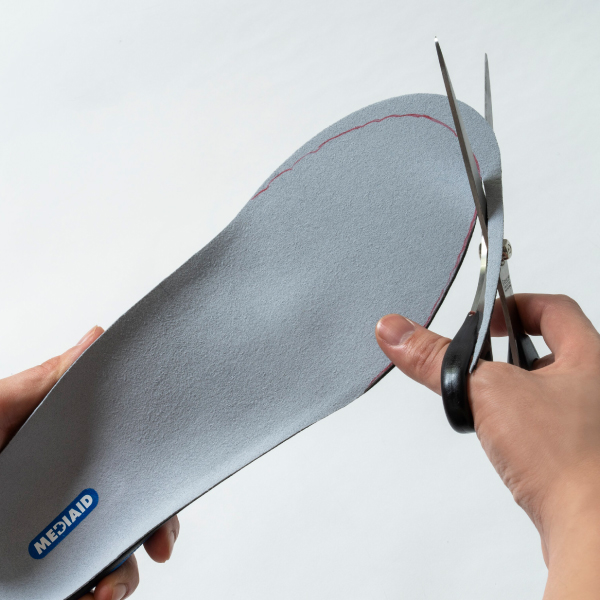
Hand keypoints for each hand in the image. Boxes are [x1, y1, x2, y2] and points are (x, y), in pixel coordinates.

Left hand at [0, 326, 179, 599]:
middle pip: (127, 506)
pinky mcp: (39, 576)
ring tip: (107, 590)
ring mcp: (48, 538)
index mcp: (54, 449)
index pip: (121, 454)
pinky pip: (81, 585)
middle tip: (156, 543)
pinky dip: (97, 594)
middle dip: (150, 527)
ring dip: (123, 574)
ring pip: (110, 555)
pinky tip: (92, 597)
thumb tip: (96, 340)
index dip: (154, 469)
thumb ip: (41, 384)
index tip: (167, 489)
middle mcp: (59, 492)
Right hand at [376, 294, 599, 599]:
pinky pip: (549, 426)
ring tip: (487, 404)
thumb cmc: (569, 461)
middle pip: (550, 348)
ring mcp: (592, 425)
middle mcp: (598, 388)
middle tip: (480, 361)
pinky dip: (522, 425)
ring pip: (548, 391)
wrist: (593, 531)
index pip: (553, 308)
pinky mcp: (583, 457)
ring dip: (513, 392)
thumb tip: (396, 332)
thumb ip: (436, 358)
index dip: (513, 305)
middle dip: (507, 353)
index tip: (484, 318)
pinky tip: (505, 441)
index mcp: (592, 357)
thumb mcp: (486, 392)